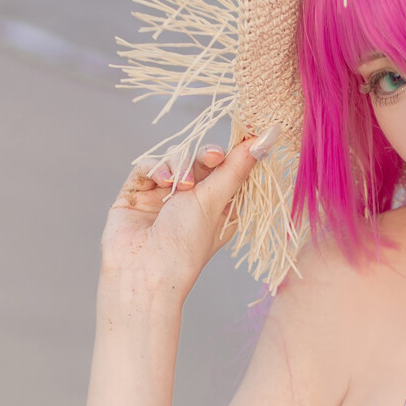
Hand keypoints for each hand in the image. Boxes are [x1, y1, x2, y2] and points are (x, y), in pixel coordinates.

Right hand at [102, 128, 273, 297]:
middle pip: (200, 161)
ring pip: (174, 160)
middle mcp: (191, 202)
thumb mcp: (216, 201)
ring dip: (179, 165)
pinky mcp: (136, 194)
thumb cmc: (186, 244)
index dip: (234, 154)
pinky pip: (147, 167)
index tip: (245, 138)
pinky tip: (162, 182)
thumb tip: (269, 135)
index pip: (229, 171)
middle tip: (212, 157)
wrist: (143, 270)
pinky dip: (156, 169)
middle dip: (206, 156)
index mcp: (218, 209)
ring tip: (180, 184)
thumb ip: (237, 166)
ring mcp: (162, 197)